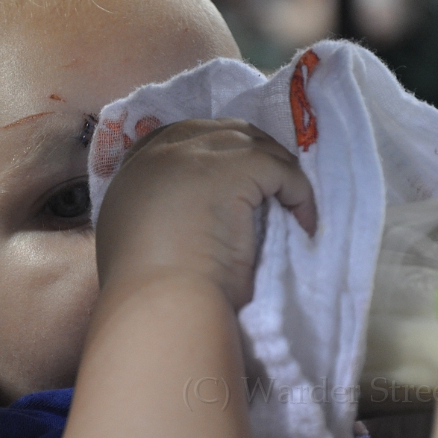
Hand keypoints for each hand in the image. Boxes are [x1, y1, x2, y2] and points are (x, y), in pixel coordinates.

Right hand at [96, 118, 316, 307]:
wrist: (158, 304)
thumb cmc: (147, 289)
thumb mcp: (135, 238)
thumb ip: (155, 211)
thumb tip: (186, 214)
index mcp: (135, 168)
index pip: (178, 138)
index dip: (210, 154)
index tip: (232, 180)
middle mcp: (161, 151)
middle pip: (218, 132)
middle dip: (248, 155)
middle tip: (268, 190)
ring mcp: (196, 153)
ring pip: (252, 144)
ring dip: (274, 173)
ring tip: (288, 207)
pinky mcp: (234, 167)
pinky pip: (281, 168)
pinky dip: (299, 193)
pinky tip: (303, 221)